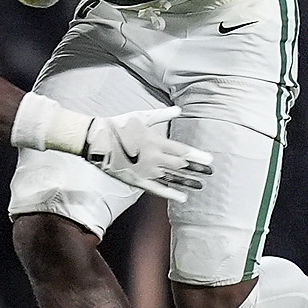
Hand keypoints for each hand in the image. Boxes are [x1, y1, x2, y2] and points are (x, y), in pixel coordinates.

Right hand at [82, 106, 213, 201]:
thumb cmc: (119, 125)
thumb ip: (163, 115)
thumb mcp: (142, 116)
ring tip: (200, 186)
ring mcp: (146, 170)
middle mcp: (154, 158)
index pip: (182, 151)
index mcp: (156, 141)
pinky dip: (171, 194)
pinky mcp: (137, 180)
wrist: (97, 140)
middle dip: (196, 169)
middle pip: (180, 165)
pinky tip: (182, 197)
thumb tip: (179, 110)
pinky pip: (157, 189)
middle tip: (210, 172)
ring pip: (172, 178)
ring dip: (187, 182)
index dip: (197, 156)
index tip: (210, 160)